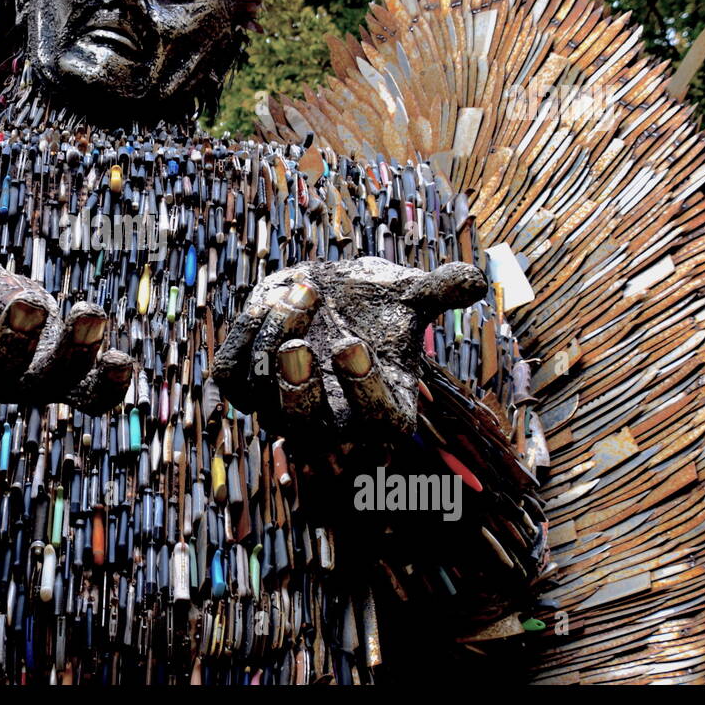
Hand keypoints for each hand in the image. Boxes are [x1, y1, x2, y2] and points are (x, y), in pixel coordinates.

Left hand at [213, 257, 486, 441]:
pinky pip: (230, 375)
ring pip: (261, 393)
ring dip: (274, 341)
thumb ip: (442, 290)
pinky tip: (267, 299)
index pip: (376, 420)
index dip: (362, 388)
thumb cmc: (378, 305)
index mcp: (384, 411)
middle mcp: (330, 422)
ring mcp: (281, 407)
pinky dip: (244, 338)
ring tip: (304, 290)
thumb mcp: (412, 295)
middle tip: (299, 346)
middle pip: (305, 424)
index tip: (352, 344)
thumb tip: (474, 280)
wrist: (332, 298)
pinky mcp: (245, 385)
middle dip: (298, 387)